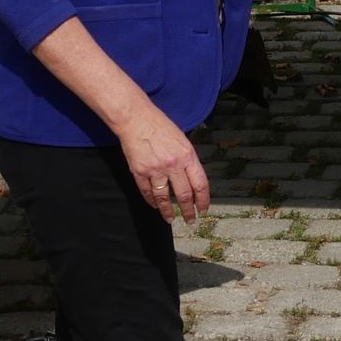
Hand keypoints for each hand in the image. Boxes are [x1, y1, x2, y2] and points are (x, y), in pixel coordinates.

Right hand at [120, 105, 209, 223]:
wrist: (136, 119)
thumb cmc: (161, 127)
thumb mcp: (183, 141)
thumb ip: (188, 161)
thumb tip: (193, 180)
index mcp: (188, 156)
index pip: (200, 184)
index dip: (204, 200)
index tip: (204, 209)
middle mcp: (173, 165)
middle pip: (184, 195)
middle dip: (189, 211)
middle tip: (190, 221)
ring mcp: (155, 170)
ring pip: (164, 198)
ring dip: (168, 211)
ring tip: (171, 219)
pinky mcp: (139, 172)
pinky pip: (147, 193)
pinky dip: (152, 202)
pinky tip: (156, 206)